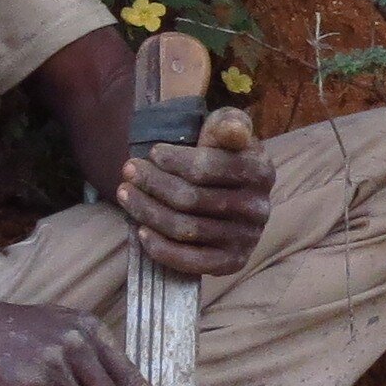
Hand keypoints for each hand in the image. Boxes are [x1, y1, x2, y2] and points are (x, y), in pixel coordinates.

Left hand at [120, 108, 270, 276]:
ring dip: (146, 212)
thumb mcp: (228, 128)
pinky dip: (161, 249)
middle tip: (129, 172)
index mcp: (260, 171)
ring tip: (126, 195)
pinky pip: (192, 262)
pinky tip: (141, 232)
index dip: (173, 161)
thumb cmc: (224, 153)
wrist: (238, 193)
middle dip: (152, 184)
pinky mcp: (233, 263)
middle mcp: (258, 208)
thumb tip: (232, 130)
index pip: (206, 168)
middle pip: (190, 199)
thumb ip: (228, 123)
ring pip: (185, 229)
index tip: (152, 153)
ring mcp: (247, 239)